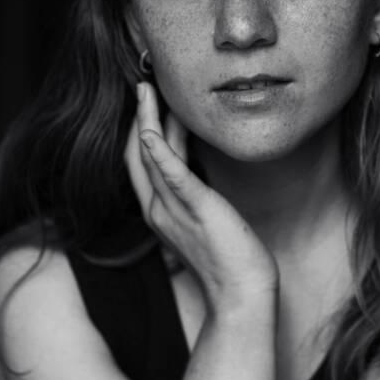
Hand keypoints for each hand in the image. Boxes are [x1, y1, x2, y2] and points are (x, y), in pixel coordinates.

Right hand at [125, 82, 278, 314]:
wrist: (242, 296)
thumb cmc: (232, 261)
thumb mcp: (207, 222)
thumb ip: (197, 198)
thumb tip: (201, 173)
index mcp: (161, 211)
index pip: (142, 163)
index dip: (143, 130)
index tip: (151, 101)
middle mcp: (159, 209)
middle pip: (137, 155)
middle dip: (138, 117)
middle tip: (141, 84)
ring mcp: (173, 210)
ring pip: (149, 156)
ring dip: (146, 120)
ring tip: (146, 89)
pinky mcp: (196, 209)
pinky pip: (171, 175)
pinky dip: (159, 151)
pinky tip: (151, 130)